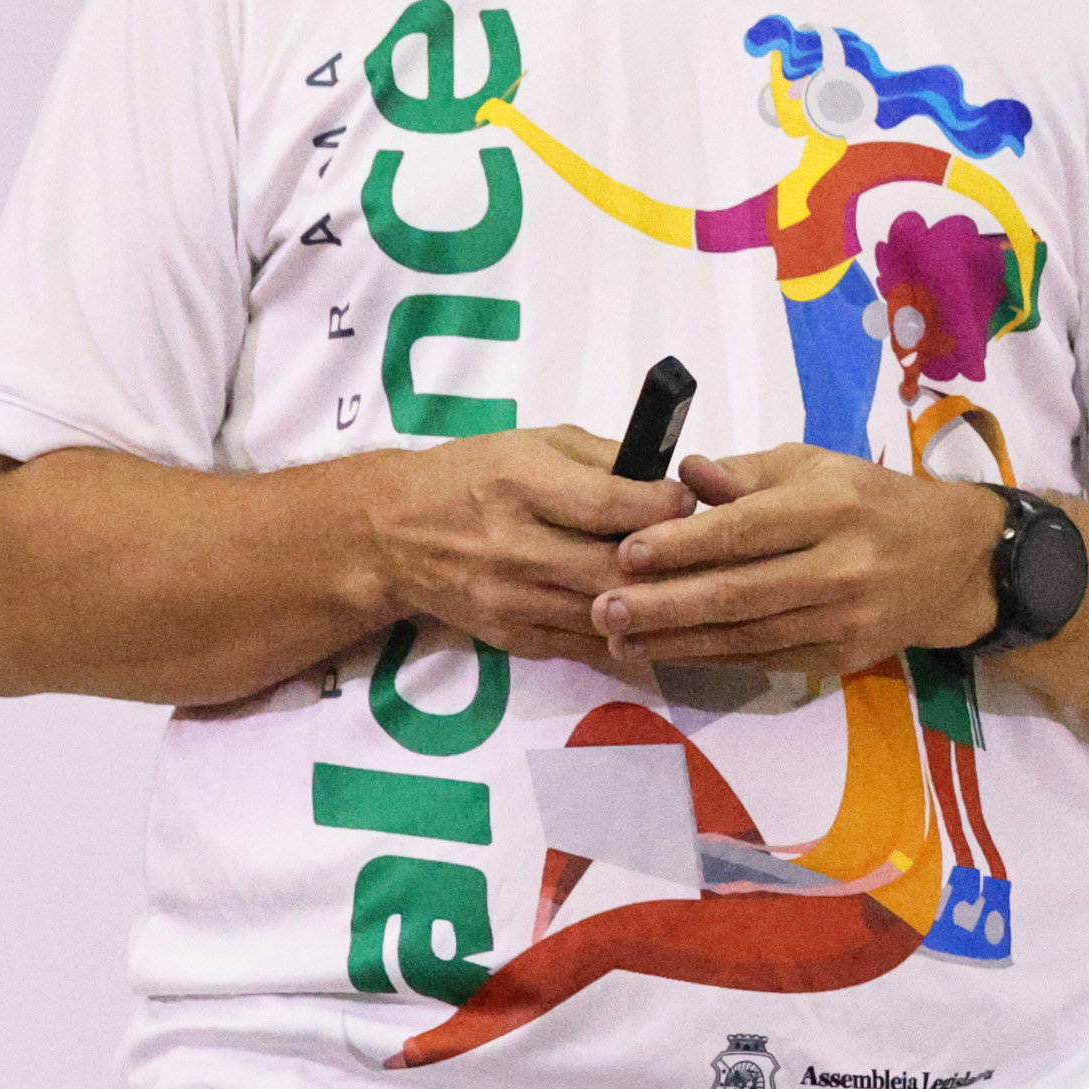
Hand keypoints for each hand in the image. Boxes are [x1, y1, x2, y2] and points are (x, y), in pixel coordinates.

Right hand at [356, 424, 674, 671]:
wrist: (391, 534)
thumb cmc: (473, 475)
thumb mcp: (533, 443)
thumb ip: (604, 459)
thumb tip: (669, 480)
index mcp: (520, 485)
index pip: (610, 505)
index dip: (664, 506)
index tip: (687, 500)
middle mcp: (512, 546)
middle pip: (614, 568)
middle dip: (669, 561)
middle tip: (697, 548)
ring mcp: (509, 599)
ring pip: (606, 614)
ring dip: (653, 602)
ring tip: (682, 583)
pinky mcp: (509, 636)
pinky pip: (585, 644)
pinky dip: (622, 631)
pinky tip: (646, 614)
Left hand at [590, 443, 1007, 695]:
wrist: (957, 560)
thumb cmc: (874, 501)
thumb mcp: (818, 466)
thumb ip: (746, 473)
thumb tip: (681, 477)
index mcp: (831, 506)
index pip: (744, 529)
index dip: (682, 545)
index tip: (625, 553)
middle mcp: (840, 564)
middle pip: (737, 590)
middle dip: (663, 603)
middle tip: (603, 607)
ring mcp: (844, 617)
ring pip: (745, 634)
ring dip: (676, 640)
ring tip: (619, 638)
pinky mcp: (843, 655)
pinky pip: (766, 658)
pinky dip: (713, 657)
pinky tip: (671, 652)